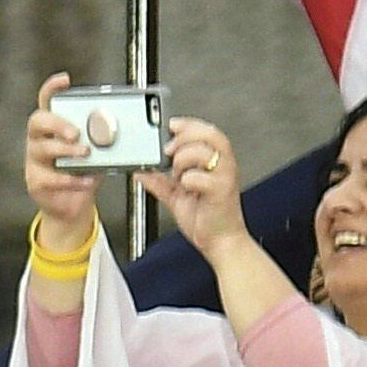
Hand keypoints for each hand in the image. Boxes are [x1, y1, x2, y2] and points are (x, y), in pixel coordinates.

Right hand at [22, 71, 101, 249]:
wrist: (73, 204)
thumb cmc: (85, 171)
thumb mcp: (98, 150)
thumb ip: (105, 137)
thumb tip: (130, 127)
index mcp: (54, 126)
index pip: (47, 101)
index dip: (52, 89)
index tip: (64, 80)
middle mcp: (39, 140)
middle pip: (38, 121)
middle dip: (58, 124)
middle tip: (76, 133)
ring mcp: (35, 160)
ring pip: (42, 149)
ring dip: (66, 150)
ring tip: (85, 154)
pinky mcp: (36, 181)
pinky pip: (51, 178)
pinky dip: (72, 179)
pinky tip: (86, 179)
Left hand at [147, 116, 248, 257]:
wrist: (220, 242)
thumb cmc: (206, 218)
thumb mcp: (176, 196)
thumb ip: (160, 182)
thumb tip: (141, 171)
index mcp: (216, 162)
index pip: (207, 131)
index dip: (189, 124)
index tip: (171, 125)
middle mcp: (224, 166)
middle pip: (209, 135)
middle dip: (182, 139)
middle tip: (168, 152)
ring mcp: (225, 177)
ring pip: (203, 152)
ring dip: (183, 160)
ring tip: (178, 174)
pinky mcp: (221, 191)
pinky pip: (199, 177)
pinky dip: (187, 180)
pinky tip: (187, 188)